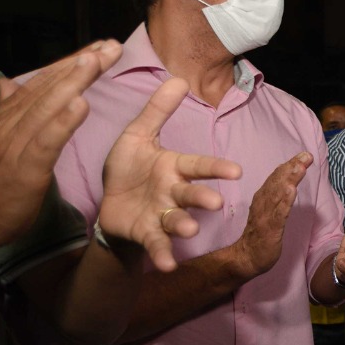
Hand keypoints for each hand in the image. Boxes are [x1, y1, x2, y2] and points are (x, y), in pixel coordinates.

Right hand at [0, 40, 121, 254]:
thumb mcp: (0, 141)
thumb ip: (9, 112)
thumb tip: (7, 83)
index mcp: (9, 117)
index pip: (44, 82)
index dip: (72, 63)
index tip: (100, 47)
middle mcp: (11, 123)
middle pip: (49, 87)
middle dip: (82, 65)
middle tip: (112, 46)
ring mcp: (15, 143)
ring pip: (47, 106)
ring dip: (74, 82)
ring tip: (97, 61)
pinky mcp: (23, 167)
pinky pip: (45, 140)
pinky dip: (63, 121)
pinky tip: (81, 105)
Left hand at [97, 78, 242, 271]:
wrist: (108, 205)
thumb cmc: (129, 170)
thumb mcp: (137, 136)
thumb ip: (158, 111)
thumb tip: (178, 79)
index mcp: (174, 168)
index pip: (199, 166)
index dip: (216, 168)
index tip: (236, 170)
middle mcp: (173, 193)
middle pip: (191, 195)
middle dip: (203, 198)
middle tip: (215, 203)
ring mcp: (161, 216)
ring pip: (177, 220)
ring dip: (185, 226)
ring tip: (190, 231)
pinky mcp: (146, 234)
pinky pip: (157, 245)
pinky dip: (163, 255)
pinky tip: (166, 265)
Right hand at [232, 153, 310, 277]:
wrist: (246, 258)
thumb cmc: (261, 233)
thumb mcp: (270, 211)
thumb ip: (278, 196)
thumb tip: (290, 180)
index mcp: (263, 197)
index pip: (277, 178)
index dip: (290, 165)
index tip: (304, 154)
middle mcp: (262, 203)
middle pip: (277, 182)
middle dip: (292, 167)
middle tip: (305, 156)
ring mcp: (265, 216)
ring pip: (277, 194)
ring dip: (289, 180)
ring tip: (300, 167)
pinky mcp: (269, 229)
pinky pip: (278, 214)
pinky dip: (284, 202)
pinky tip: (292, 191)